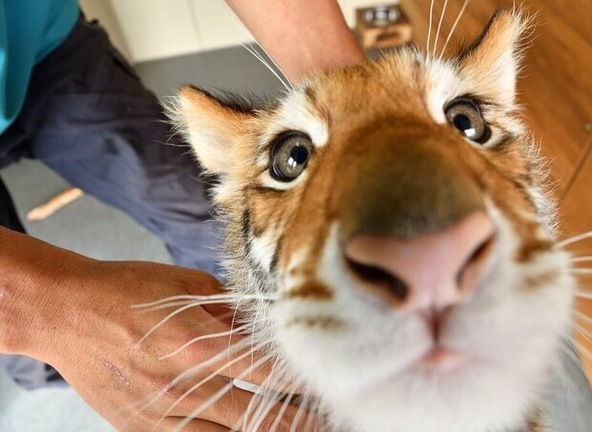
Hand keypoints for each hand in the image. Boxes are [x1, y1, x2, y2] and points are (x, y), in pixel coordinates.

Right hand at [0, 228, 309, 429]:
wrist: (68, 312)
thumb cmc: (127, 290)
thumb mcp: (188, 286)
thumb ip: (231, 313)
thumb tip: (265, 329)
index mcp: (199, 342)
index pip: (270, 372)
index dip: (305, 381)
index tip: (330, 383)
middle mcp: (184, 385)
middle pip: (259, 415)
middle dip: (300, 420)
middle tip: (328, 419)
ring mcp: (162, 414)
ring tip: (299, 429)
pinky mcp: (144, 429)